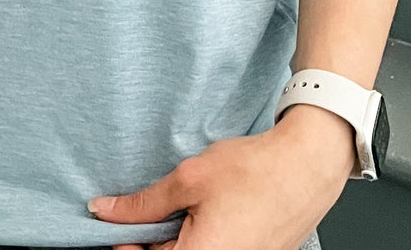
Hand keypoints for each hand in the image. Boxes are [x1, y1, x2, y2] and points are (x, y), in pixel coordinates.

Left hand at [84, 112, 355, 249]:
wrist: (306, 167)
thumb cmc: (253, 172)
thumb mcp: (188, 179)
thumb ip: (143, 203)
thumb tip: (104, 211)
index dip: (126, 242)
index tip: (117, 222)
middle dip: (153, 238)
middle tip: (153, 209)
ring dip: (177, 237)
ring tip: (185, 206)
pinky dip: (199, 237)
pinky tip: (203, 213)